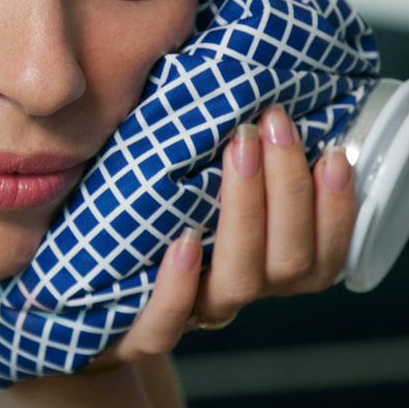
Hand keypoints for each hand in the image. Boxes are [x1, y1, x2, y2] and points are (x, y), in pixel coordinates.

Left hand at [93, 104, 354, 364]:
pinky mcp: (133, 337)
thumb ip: (231, 145)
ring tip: (237, 151)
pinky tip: (180, 241)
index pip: (324, 255)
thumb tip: (255, 69)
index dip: (338, 210)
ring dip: (244, 213)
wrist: (71, 295)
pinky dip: (177, 286)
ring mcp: (189, 317)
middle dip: (291, 189)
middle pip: (288, 262)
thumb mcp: (190, 177)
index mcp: (263, 266)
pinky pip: (163, 327)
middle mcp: (235, 293)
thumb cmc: (142, 216)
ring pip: (238, 284)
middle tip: (272, 123)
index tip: (336, 152)